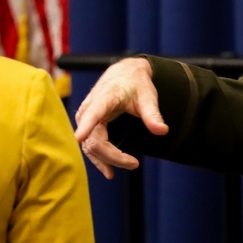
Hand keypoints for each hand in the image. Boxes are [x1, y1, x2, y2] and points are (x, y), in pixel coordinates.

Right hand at [74, 57, 168, 178]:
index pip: (93, 113)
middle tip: (135, 164)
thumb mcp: (147, 96)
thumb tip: (163, 130)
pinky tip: (109, 169)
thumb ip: (153, 114)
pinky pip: (89, 145)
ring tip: (129, 165)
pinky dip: (99, 158)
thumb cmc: (135, 83)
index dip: (85, 126)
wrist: (124, 74)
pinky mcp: (86, 124)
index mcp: (104, 97)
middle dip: (113, 156)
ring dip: (107, 160)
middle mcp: (89, 108)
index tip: (79, 137)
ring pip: (90, 146)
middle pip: (94, 140)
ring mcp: (85, 118)